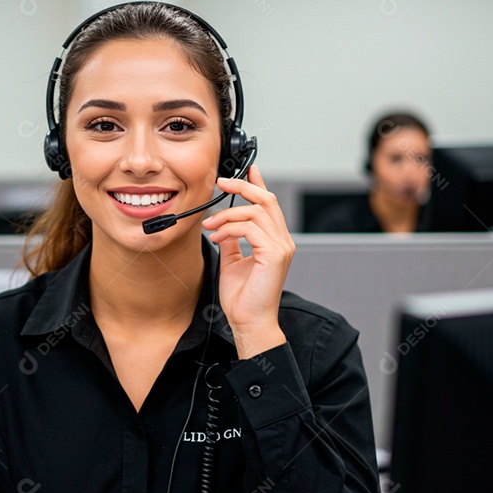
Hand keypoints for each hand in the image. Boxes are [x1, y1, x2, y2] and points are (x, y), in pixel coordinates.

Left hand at [201, 165, 293, 358]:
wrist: (249, 322)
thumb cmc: (243, 299)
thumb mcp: (233, 261)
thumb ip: (232, 241)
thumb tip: (223, 225)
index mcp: (275, 241)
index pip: (269, 204)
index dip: (258, 184)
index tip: (247, 170)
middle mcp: (282, 241)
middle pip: (266, 200)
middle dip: (242, 187)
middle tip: (221, 183)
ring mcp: (281, 247)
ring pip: (256, 211)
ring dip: (227, 215)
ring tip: (210, 226)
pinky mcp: (274, 254)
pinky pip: (250, 228)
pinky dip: (229, 228)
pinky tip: (217, 238)